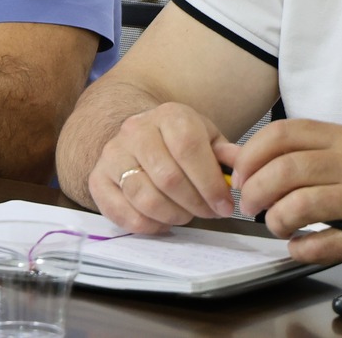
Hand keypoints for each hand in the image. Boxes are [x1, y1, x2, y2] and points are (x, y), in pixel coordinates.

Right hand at [88, 100, 238, 233]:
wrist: (141, 134)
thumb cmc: (181, 142)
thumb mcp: (209, 139)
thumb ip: (229, 156)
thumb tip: (244, 172)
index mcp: (168, 116)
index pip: (188, 149)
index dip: (210, 183)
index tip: (225, 206)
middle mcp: (135, 130)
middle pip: (168, 178)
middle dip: (195, 205)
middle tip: (208, 213)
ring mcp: (112, 154)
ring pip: (144, 197)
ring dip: (173, 216)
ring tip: (185, 215)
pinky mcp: (97, 179)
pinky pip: (121, 212)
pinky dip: (147, 225)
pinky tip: (161, 222)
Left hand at [231, 119, 341, 270]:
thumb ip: (305, 153)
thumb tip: (242, 158)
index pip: (282, 134)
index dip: (251, 155)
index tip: (239, 175)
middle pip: (285, 170)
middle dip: (255, 191)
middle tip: (248, 206)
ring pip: (301, 205)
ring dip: (276, 220)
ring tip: (276, 227)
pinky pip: (328, 244)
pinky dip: (303, 249)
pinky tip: (299, 247)